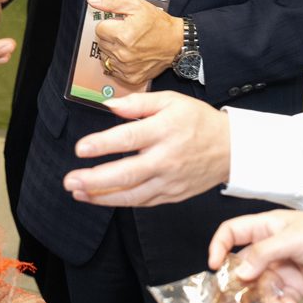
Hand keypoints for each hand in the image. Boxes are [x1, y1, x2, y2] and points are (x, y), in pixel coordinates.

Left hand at [61, 91, 228, 205]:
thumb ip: (138, 103)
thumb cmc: (199, 121)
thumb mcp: (171, 101)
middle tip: (70, 180)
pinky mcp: (171, 195)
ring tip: (77, 192)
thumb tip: (110, 106)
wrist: (231, 149)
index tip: (81, 148)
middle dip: (95, 179)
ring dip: (101, 196)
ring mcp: (169, 181)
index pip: (129, 138)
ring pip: (131, 194)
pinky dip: (118, 202)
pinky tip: (98, 198)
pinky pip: (141, 202)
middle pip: (127, 173)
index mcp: (164, 130)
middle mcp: (166, 158)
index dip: (103, 144)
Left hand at [86, 0, 181, 87]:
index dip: (109, 24)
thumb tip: (92, 1)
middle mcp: (122, 53)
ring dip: (112, 50)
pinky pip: (112, 70)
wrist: (176, 43)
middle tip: (124, 33)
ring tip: (127, 44)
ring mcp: (126, 67)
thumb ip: (112, 2)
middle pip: (100, 43)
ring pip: (104, 56)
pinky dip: (117, 63)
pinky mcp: (130, 77)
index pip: (99, 29)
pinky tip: (129, 55)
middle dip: (110, 36)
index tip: (119, 24)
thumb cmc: (158, 24)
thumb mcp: (137, 5)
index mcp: (122, 35)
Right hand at [208, 210, 302, 302]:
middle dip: (242, 284)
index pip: (232, 233)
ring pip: (261, 288)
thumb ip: (262, 254)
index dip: (219, 247)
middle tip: (242, 298)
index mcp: (266, 228)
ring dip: (266, 300)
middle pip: (243, 267)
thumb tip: (239, 271)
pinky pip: (279, 299)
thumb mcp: (292, 239)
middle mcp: (271, 248)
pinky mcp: (296, 286)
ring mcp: (283, 268)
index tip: (215, 266)